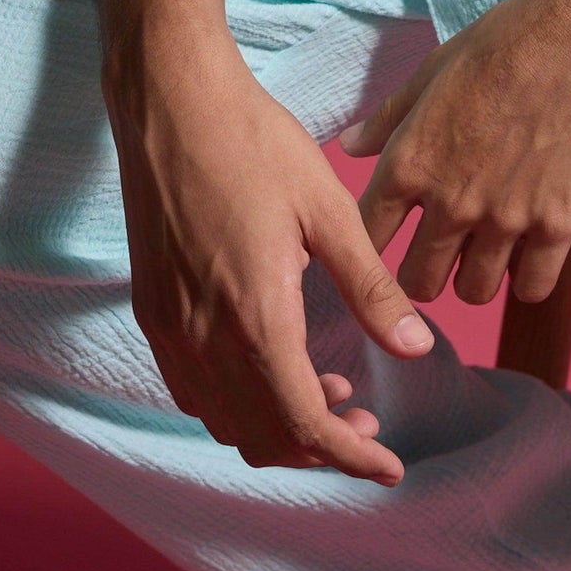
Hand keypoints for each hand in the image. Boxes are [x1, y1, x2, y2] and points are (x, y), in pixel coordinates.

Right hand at [106, 31, 434, 478]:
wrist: (171, 102)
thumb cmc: (254, 142)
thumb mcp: (327, 208)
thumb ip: (370, 286)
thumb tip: (418, 347)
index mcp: (256, 314)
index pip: (305, 421)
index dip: (350, 458)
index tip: (389, 467)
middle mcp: (204, 336)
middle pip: (263, 436)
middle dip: (320, 448)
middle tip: (368, 424)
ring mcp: (171, 327)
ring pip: (225, 422)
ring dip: (277, 429)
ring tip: (330, 393)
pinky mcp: (152, 310)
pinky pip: (193, 392)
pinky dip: (235, 406)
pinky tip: (270, 368)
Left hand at [340, 0, 570, 307]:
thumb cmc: (506, 41)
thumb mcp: (434, 69)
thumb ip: (389, 117)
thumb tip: (349, 146)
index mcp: (411, 162)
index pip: (368, 239)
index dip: (378, 245)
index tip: (397, 237)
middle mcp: (450, 202)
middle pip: (417, 282)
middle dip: (425, 271)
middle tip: (445, 251)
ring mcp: (504, 219)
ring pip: (473, 293)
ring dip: (476, 275)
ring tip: (491, 248)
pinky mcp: (557, 226)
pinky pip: (532, 288)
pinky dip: (528, 276)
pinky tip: (532, 248)